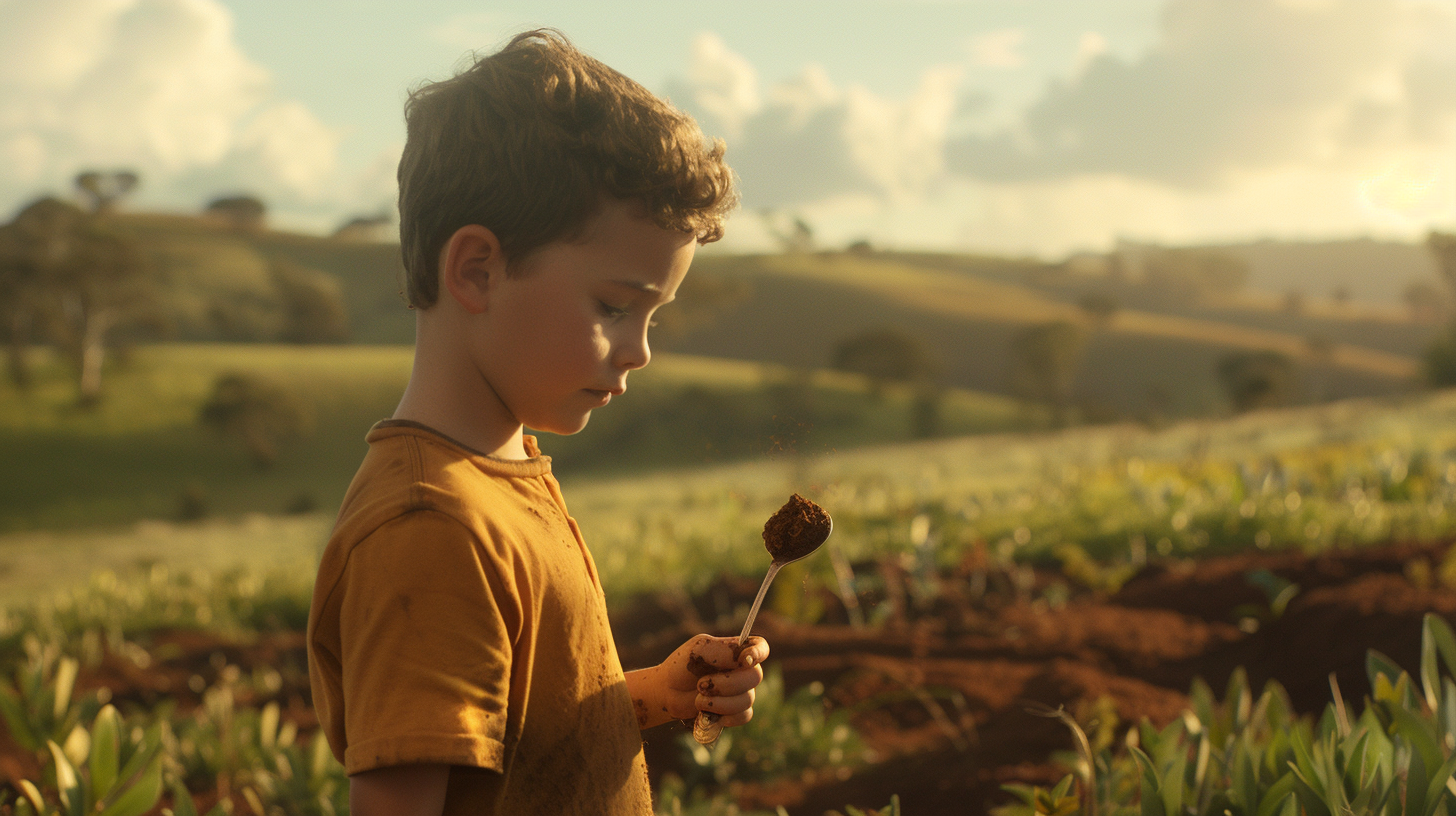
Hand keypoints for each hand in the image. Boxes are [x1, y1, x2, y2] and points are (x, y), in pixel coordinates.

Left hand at [623, 634, 769, 730]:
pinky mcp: (736, 712)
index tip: (744, 661)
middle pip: (755, 677)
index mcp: (736, 650)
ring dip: (719, 702)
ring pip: (748, 699)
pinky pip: (744, 716)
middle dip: (726, 684)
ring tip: (698, 699)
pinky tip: (709, 714)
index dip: (758, 654)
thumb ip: (723, 651)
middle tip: (700, 685)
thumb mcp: (698, 651)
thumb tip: (745, 660)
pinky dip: (725, 716)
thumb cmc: (682, 666)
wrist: (667, 692)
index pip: (761, 647)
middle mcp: (743, 670)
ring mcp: (741, 692)